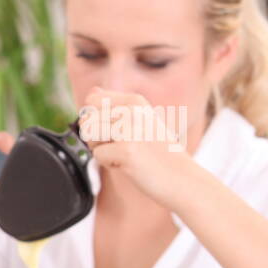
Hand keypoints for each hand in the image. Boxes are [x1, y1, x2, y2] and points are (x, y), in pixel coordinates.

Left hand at [80, 87, 198, 208]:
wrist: (180, 176)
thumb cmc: (157, 152)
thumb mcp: (139, 120)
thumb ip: (113, 106)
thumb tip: (92, 91)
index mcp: (134, 100)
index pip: (92, 100)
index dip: (95, 119)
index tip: (116, 129)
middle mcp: (131, 110)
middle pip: (87, 120)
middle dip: (96, 137)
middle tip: (122, 145)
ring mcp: (129, 129)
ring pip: (88, 136)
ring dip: (101, 149)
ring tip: (125, 153)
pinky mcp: (126, 150)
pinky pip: (97, 155)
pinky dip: (110, 164)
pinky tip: (130, 164)